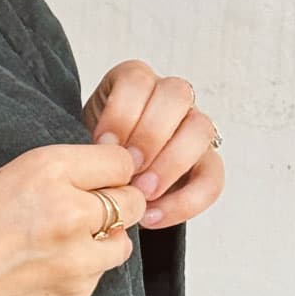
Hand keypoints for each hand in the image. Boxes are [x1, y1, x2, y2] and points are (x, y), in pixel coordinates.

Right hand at [0, 142, 145, 295]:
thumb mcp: (3, 180)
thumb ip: (57, 178)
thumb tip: (103, 182)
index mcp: (47, 171)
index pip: (120, 162)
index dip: (111, 172)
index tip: (101, 180)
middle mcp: (70, 212)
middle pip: (132, 203)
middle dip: (115, 207)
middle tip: (85, 216)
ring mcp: (76, 261)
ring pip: (120, 246)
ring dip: (100, 244)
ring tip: (57, 249)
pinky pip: (95, 281)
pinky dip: (76, 277)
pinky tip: (37, 276)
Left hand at [80, 60, 223, 228]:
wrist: (108, 180)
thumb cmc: (95, 155)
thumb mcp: (83, 140)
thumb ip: (92, 143)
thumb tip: (99, 156)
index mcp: (135, 83)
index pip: (137, 80)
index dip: (121, 112)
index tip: (102, 144)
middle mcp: (170, 99)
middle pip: (177, 95)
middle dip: (151, 134)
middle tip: (129, 166)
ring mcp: (193, 127)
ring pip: (201, 130)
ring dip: (171, 163)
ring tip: (142, 192)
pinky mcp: (206, 163)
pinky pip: (211, 179)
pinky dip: (184, 202)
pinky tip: (153, 215)